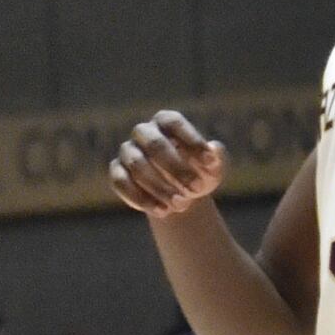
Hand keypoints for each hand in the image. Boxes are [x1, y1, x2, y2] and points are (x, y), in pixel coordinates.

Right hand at [107, 111, 225, 218]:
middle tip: (197, 190)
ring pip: (137, 164)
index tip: (210, 163)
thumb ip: (218, 157)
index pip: (174, 122)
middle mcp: (143, 132)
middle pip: (154, 144)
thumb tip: (214, 149)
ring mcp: (127, 151)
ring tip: (182, 206)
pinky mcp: (117, 172)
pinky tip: (163, 212)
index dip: (191, 140)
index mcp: (166, 121)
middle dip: (176, 168)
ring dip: (160, 187)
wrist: (181, 194)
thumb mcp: (214, 167)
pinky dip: (142, 199)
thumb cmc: (199, 173)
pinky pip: (122, 182)